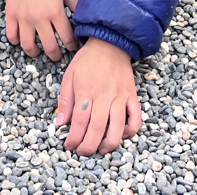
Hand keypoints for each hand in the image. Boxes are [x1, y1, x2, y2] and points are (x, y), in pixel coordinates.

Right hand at [4, 0, 78, 60]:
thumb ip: (76, 5)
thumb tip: (84, 18)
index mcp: (56, 12)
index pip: (67, 38)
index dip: (72, 46)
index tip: (72, 46)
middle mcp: (40, 19)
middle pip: (50, 47)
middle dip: (56, 55)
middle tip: (57, 55)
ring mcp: (24, 19)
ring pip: (28, 46)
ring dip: (35, 52)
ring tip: (38, 51)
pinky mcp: (11, 16)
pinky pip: (11, 36)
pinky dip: (16, 41)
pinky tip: (21, 39)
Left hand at [55, 39, 141, 155]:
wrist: (110, 44)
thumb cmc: (87, 60)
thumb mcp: (69, 76)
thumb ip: (65, 101)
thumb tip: (60, 123)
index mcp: (86, 91)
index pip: (79, 121)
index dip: (74, 138)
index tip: (69, 146)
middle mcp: (104, 95)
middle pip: (97, 128)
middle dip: (89, 146)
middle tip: (83, 153)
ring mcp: (120, 96)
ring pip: (118, 126)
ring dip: (109, 143)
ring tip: (101, 150)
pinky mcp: (132, 96)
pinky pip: (136, 117)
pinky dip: (131, 130)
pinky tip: (121, 135)